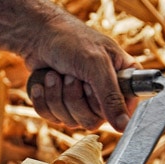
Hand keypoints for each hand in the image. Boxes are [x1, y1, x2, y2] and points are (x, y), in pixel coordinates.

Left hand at [24, 12, 139, 131]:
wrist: (40, 37)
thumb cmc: (72, 42)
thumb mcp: (96, 65)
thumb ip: (111, 97)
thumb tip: (124, 127)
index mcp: (123, 82)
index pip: (122, 113)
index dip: (103, 104)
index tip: (91, 85)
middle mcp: (105, 96)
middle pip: (92, 121)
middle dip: (74, 97)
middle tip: (70, 74)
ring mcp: (83, 104)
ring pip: (70, 122)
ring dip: (56, 96)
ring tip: (54, 74)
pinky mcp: (61, 108)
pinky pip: (52, 118)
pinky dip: (43, 100)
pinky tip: (43, 83)